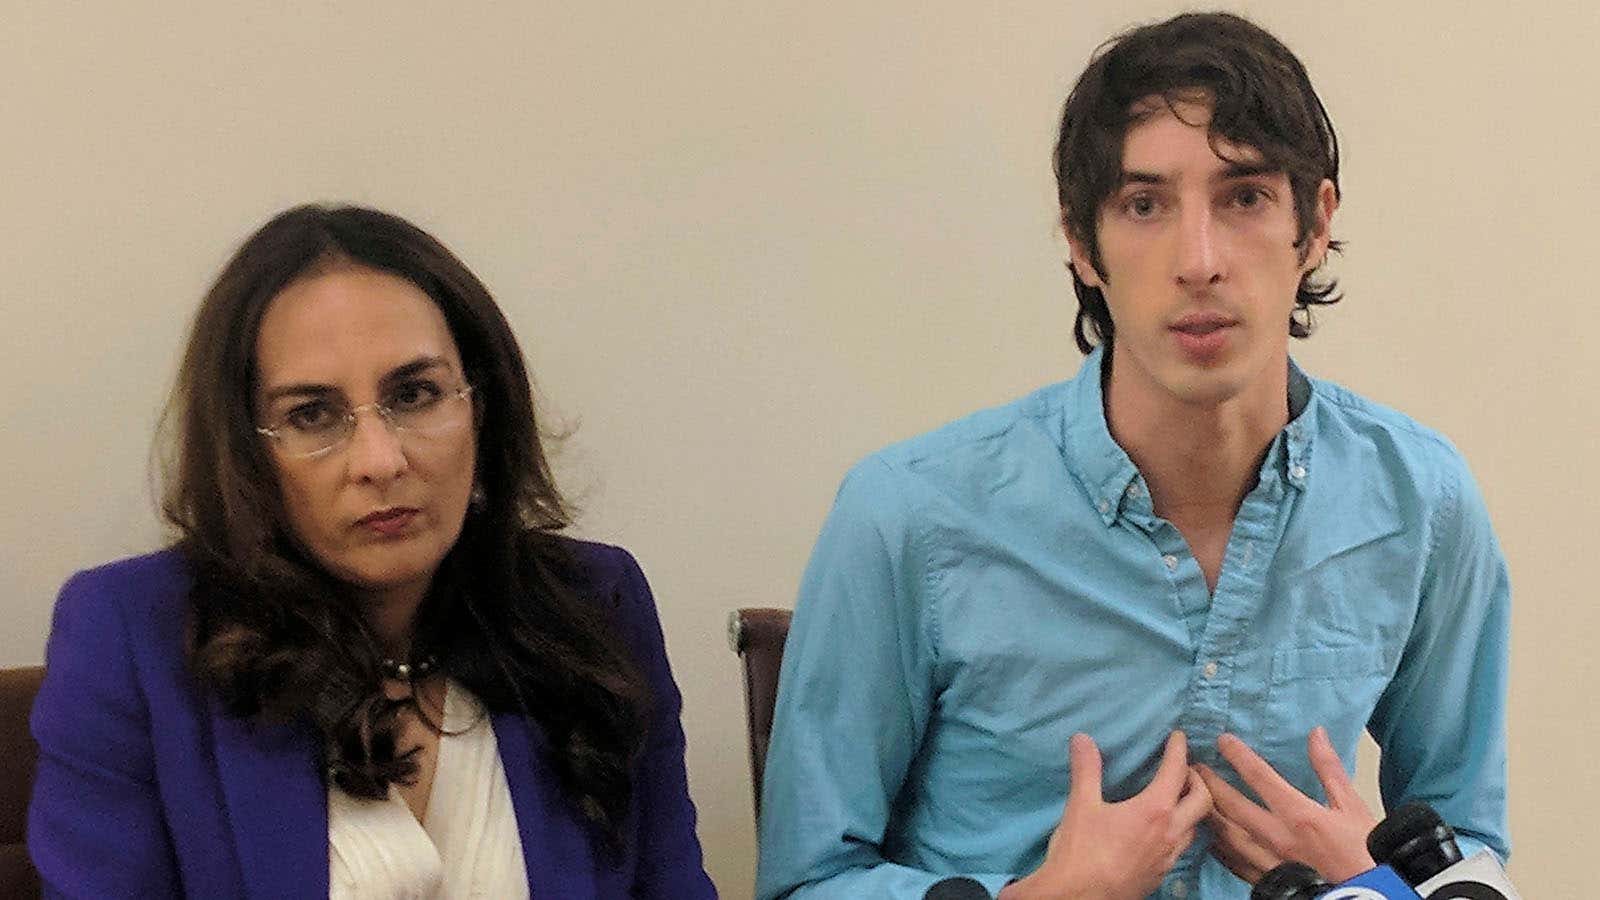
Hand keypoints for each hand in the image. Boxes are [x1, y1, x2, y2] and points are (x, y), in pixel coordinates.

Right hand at [1000, 731, 1211, 899]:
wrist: (1078, 899)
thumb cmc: (1081, 851)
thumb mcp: (1081, 806)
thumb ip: (1086, 770)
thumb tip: (1083, 739)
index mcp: (1154, 811)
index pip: (1176, 772)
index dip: (1178, 750)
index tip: (1178, 736)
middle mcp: (1170, 833)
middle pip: (1202, 801)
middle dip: (1198, 780)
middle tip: (1183, 768)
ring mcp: (1168, 858)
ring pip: (1196, 827)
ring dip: (1193, 807)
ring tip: (1176, 797)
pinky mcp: (1161, 875)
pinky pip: (1182, 847)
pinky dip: (1181, 830)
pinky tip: (1163, 830)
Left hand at [1194, 727, 1376, 883]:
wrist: (1368, 896)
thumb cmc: (1363, 852)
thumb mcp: (1352, 807)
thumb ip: (1330, 770)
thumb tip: (1316, 734)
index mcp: (1299, 815)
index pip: (1260, 777)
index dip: (1238, 755)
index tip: (1222, 740)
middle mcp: (1277, 837)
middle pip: (1231, 806)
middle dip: (1209, 784)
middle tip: (1193, 768)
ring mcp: (1267, 861)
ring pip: (1225, 835)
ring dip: (1208, 813)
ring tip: (1194, 796)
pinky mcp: (1264, 879)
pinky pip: (1231, 861)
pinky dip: (1218, 845)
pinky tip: (1210, 835)